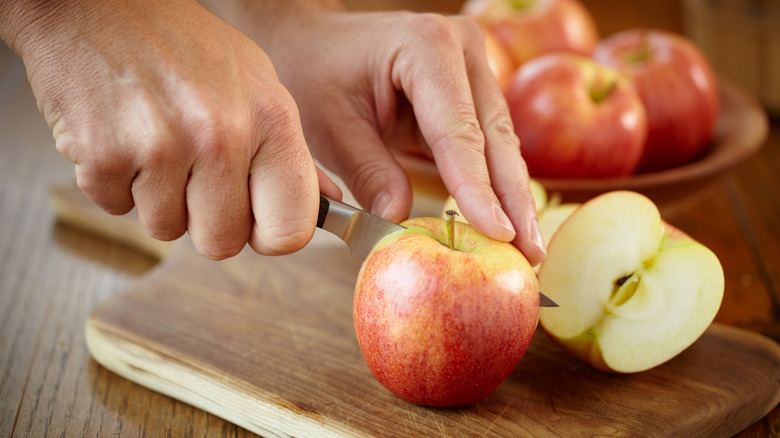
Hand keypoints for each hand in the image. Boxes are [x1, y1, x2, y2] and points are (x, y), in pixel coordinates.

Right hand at [3, 0, 340, 258]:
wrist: (95, 4)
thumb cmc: (183, 47)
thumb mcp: (256, 84)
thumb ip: (290, 152)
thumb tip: (326, 202)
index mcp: (271, 119)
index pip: (290, 230)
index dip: (268, 235)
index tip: (254, 221)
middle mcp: (221, 135)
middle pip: (222, 244)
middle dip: (205, 220)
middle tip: (193, 175)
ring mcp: (161, 147)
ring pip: (166, 230)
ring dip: (158, 199)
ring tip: (155, 143)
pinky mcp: (104, 156)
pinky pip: (116, 210)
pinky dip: (116, 184)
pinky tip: (123, 138)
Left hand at [228, 7, 545, 264]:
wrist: (313, 43)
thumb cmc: (314, 74)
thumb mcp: (330, 126)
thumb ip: (367, 172)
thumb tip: (400, 219)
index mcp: (426, 45)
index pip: (459, 131)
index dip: (478, 188)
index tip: (499, 234)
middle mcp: (462, 49)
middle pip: (496, 136)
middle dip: (512, 200)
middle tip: (530, 253)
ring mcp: (472, 67)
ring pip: (501, 141)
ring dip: (512, 196)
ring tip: (527, 248)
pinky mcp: (471, 91)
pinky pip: (488, 142)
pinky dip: (495, 183)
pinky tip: (507, 221)